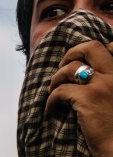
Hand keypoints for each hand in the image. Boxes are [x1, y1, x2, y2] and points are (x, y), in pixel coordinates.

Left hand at [46, 40, 112, 156]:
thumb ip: (111, 87)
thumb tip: (90, 79)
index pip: (112, 46)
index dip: (93, 50)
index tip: (83, 62)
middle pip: (91, 47)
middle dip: (71, 53)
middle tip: (63, 68)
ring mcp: (103, 85)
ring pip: (71, 67)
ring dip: (56, 78)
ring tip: (53, 91)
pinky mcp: (88, 99)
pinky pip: (60, 90)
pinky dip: (50, 100)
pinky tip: (51, 110)